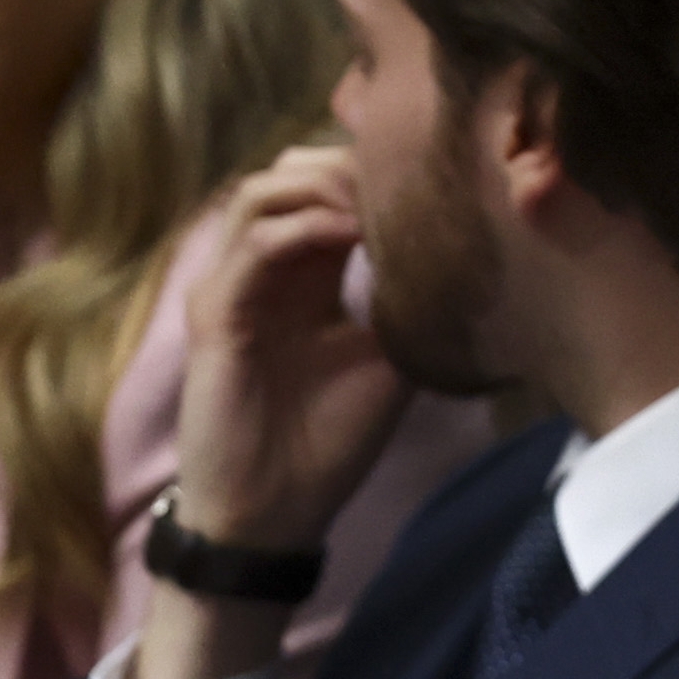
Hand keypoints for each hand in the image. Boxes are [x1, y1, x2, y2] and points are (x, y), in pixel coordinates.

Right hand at [171, 139, 408, 558]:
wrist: (274, 514)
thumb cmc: (327, 444)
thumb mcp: (391, 360)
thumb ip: (411, 300)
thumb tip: (463, 249)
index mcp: (302, 275)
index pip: (325, 188)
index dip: (371, 171)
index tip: (431, 185)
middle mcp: (262, 271)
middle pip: (290, 171)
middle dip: (348, 165)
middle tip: (404, 186)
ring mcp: (231, 286)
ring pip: (263, 191)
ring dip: (324, 186)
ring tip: (375, 208)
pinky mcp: (215, 314)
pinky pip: (254, 243)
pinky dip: (305, 227)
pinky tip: (352, 235)